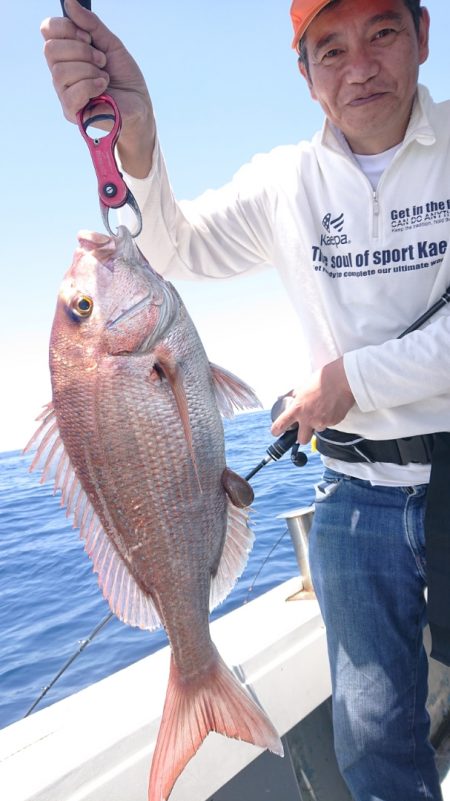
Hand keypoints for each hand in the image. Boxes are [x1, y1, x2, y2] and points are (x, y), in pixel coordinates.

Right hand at [41, 0, 154, 176]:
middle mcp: (60, 72)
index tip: (88, 36)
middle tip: (101, 59)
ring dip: (88, 69)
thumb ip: (91, 25)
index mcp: (67, 53)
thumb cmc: (124, 78)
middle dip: (80, 50)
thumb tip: (69, 3)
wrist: (139, 106)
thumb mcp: (111, 45)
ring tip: (104, 76)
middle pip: (50, 50)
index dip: (65, 28)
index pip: (48, 31)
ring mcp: (64, 94)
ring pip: (60, 72)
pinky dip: (91, 86)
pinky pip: (71, 94)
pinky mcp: (72, 113)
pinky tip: (103, 89)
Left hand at [271, 358, 354, 444]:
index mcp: (297, 409)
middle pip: (301, 440)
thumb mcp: (302, 387)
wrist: (342, 379)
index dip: (276, 431)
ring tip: (323, 409)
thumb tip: (282, 398)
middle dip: (303, 436)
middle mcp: (308, 419)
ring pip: (317, 431)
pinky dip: (329, 419)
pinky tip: (331, 407)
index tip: (276, 432)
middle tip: (305, 427)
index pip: (281, 425)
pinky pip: (329, 424)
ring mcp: (322, 422)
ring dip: (318, 424)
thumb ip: (293, 396)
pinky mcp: (334, 422)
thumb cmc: (322, 380)